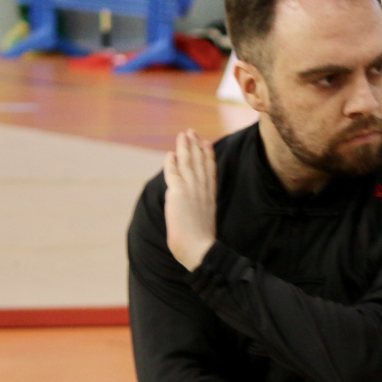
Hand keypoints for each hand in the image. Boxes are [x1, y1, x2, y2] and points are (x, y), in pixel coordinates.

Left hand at [163, 128, 216, 270]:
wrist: (200, 250)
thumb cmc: (201, 245)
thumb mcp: (204, 224)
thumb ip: (200, 213)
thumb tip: (194, 213)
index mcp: (210, 197)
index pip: (210, 172)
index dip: (208, 156)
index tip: (207, 143)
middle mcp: (203, 190)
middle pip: (200, 162)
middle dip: (196, 146)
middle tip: (192, 132)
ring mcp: (192, 190)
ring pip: (188, 163)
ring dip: (185, 147)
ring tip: (183, 134)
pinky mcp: (179, 193)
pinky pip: (174, 173)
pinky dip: (171, 163)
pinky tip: (170, 153)